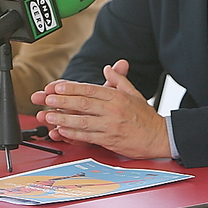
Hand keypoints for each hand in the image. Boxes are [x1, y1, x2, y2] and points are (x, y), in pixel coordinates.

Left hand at [31, 59, 170, 159]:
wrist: (160, 137)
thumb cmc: (146, 117)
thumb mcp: (134, 93)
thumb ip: (119, 80)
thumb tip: (108, 68)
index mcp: (117, 96)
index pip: (90, 89)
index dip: (72, 88)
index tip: (57, 86)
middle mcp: (113, 109)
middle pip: (83, 103)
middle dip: (63, 101)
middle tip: (47, 99)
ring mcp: (111, 125)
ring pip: (83, 121)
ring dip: (64, 118)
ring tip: (49, 116)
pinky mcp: (111, 140)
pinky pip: (89, 136)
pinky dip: (74, 134)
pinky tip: (62, 131)